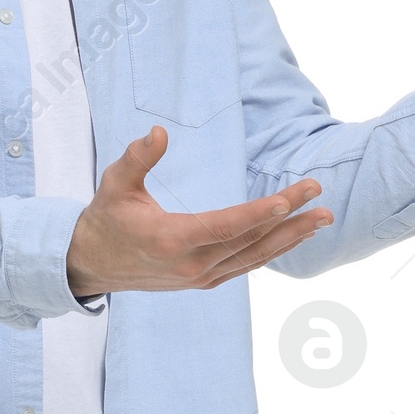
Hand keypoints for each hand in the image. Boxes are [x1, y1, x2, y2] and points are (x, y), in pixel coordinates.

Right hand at [66, 127, 331, 297]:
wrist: (93, 265)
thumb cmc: (106, 218)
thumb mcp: (114, 183)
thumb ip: (137, 158)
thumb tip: (157, 132)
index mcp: (170, 240)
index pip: (225, 226)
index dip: (260, 214)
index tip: (291, 199)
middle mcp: (190, 265)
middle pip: (250, 242)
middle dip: (290, 220)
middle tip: (322, 200)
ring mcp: (199, 277)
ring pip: (254, 258)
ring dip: (291, 239)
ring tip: (321, 220)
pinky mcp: (204, 281)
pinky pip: (246, 265)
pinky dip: (272, 251)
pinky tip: (293, 236)